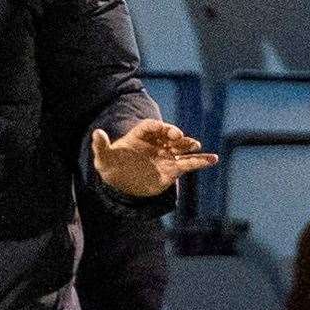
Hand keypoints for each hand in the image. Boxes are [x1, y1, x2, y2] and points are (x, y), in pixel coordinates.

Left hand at [91, 119, 217, 196]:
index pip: (152, 127)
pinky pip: (189, 164)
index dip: (160, 127)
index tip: (168, 132)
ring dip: (189, 146)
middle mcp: (155, 143)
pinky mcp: (172, 169)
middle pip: (168, 135)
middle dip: (175, 135)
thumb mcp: (103, 157)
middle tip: (180, 138)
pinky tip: (213, 159)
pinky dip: (201, 161)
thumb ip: (101, 145)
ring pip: (180, 148)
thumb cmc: (111, 165)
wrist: (120, 182)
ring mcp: (165, 155)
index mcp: (140, 136)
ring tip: (196, 146)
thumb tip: (96, 133)